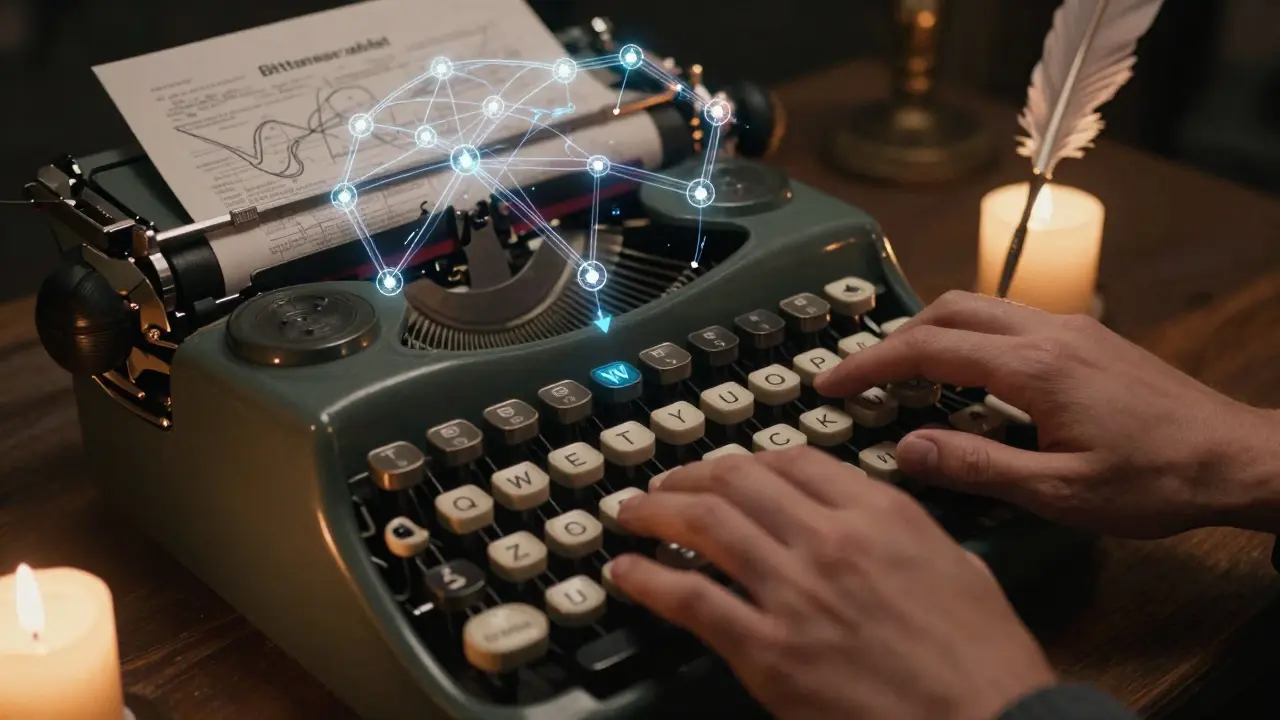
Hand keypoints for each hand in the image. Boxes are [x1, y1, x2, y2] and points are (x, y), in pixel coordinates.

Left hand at [610, 448, 1055, 719]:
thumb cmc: (983, 661)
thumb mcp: (958, 568)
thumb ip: (905, 532)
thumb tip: (870, 520)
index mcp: (881, 514)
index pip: (792, 461)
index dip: (745, 460)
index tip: (725, 469)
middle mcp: (830, 540)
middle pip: (735, 483)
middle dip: (688, 478)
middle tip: (662, 484)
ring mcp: (794, 594)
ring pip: (703, 528)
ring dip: (655, 514)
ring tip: (631, 514)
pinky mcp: (768, 652)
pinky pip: (690, 600)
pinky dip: (647, 580)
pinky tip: (625, 572)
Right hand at [815, 291, 1279, 537]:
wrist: (1237, 458)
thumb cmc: (1158, 480)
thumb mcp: (1060, 492)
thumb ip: (977, 467)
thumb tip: (907, 450)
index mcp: (1034, 368)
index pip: (927, 349)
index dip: (868, 364)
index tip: (830, 381)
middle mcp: (1049, 333)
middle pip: (947, 309)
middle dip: (894, 338)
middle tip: (860, 376)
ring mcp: (1071, 330)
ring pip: (978, 306)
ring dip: (931, 332)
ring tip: (903, 376)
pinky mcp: (1087, 339)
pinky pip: (1008, 320)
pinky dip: (968, 337)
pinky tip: (967, 379)